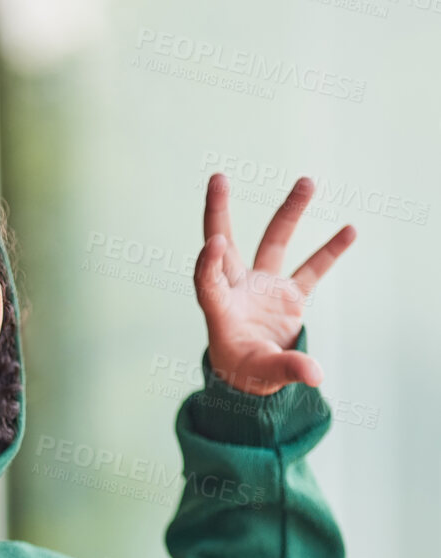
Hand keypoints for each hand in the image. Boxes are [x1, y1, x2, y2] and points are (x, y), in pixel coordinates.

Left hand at [194, 173, 356, 396]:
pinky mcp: (288, 294)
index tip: (213, 243)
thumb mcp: (262, 375)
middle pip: (225, 246)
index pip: (207, 282)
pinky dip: (330, 251)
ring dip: (288, 213)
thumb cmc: (246, 375)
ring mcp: (264, 288)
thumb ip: (286, 369)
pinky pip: (311, 269)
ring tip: (307, 181)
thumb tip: (315, 375)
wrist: (256, 379)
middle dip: (218, 212)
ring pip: (273, 243)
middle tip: (218, 178)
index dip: (207, 263)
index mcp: (221, 313)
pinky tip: (350, 230)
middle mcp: (238, 292)